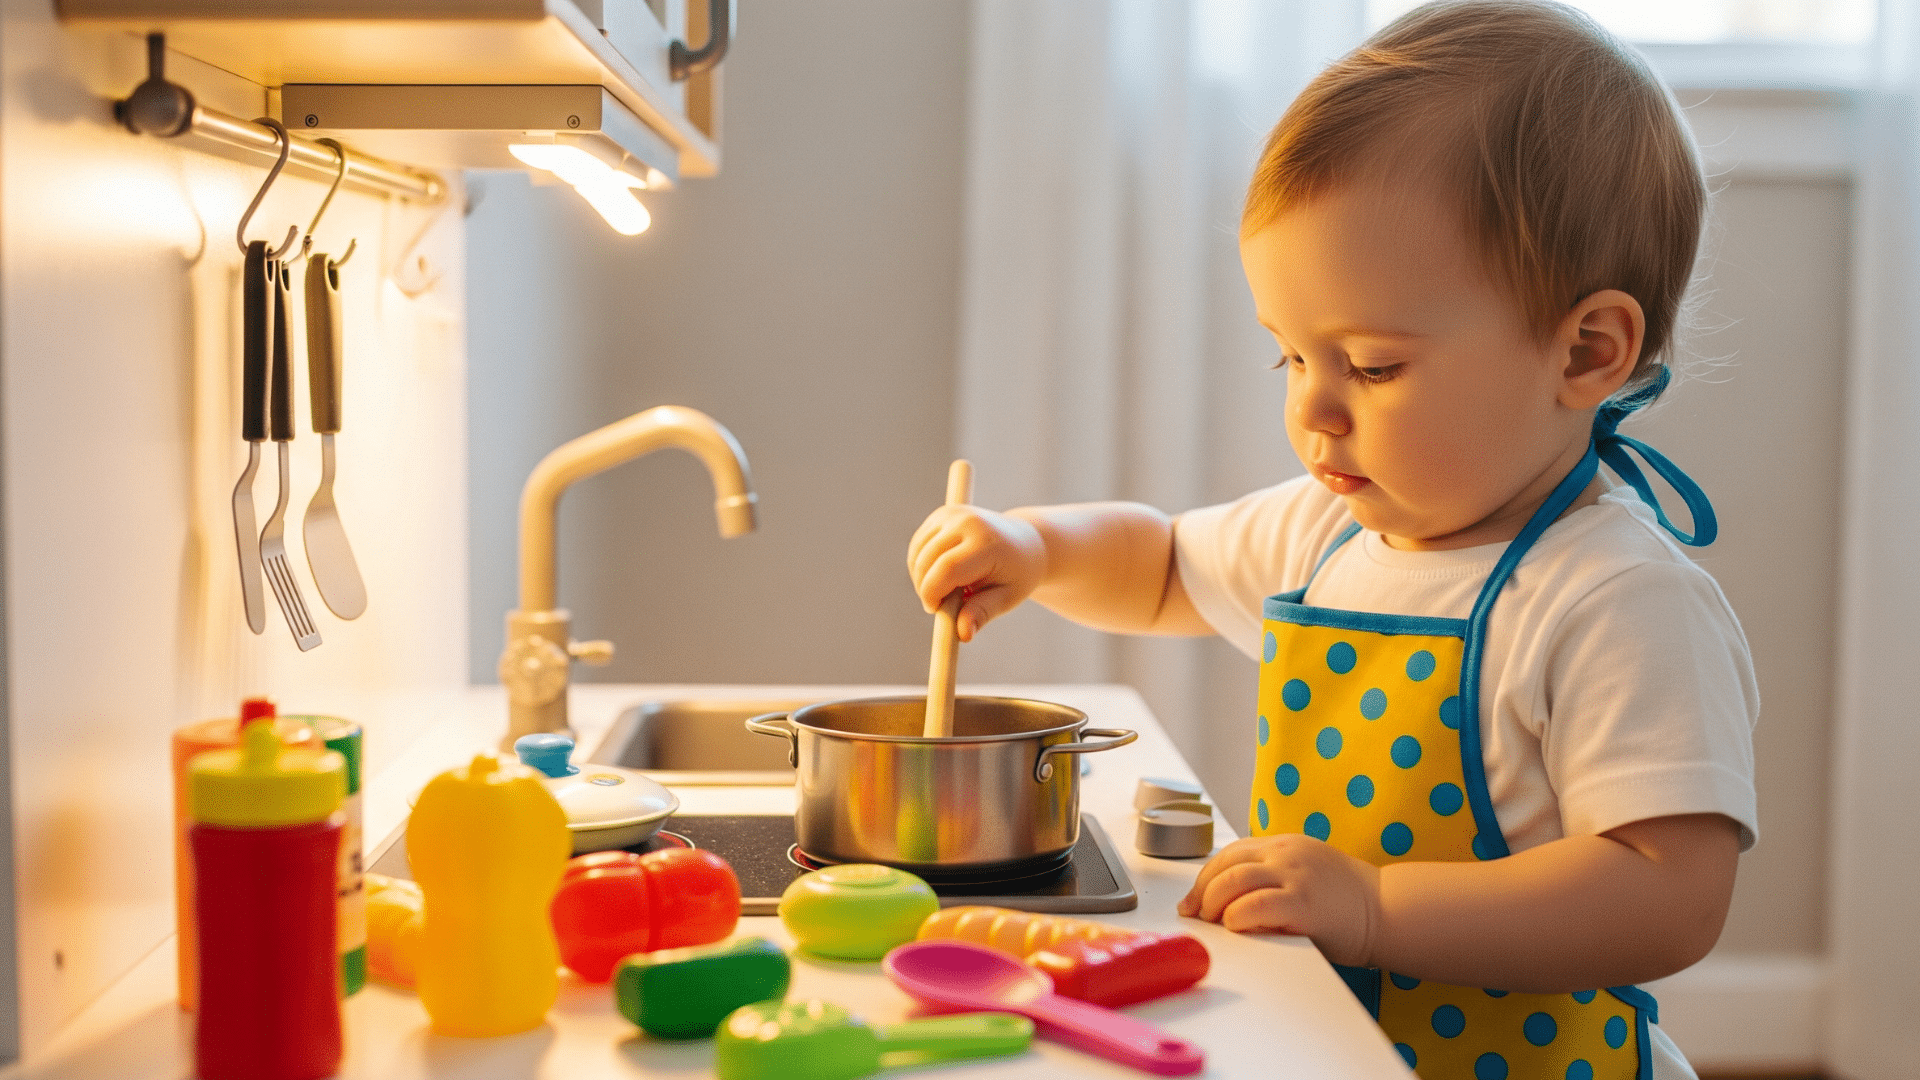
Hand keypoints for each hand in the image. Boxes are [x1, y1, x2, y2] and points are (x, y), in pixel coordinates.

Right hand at [906, 506, 1045, 640]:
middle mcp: (967, 522)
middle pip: (927, 561)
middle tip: (941, 605)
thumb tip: (962, 634)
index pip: (947, 569)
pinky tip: (940, 574)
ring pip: (917, 553)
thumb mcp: (1007, 597)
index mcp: (987, 543)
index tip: (935, 610)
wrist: (1026, 541)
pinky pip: (918, 546)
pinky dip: (921, 564)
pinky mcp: (942, 514)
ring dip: (921, 577)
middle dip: (925, 588)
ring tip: (947, 589)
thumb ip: (982, 613)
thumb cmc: (1017, 574)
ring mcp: (952, 514)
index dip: (933, 593)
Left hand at [1177, 835, 1382, 966]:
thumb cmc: (1346, 900)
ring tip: (1212, 921)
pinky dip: (1236, 916)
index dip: (1205, 876)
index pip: (1231, 853)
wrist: (1388, 909)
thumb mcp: (1304, 875)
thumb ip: (1271, 879)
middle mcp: (1286, 854)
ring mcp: (1295, 875)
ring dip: (1213, 902)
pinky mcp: (1304, 902)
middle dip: (1201, 891)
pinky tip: (1234, 926)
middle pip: (1226, 864)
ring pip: (1234, 880)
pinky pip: (1257, 905)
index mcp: (1284, 845)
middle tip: (1195, 913)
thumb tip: (1226, 903)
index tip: (1192, 899)